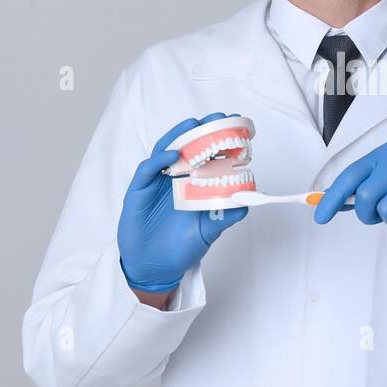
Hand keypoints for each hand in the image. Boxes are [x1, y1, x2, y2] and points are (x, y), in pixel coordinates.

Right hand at [117, 113, 248, 292]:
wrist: (155, 268)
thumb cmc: (181, 248)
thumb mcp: (208, 231)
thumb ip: (225, 217)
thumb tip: (247, 203)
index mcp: (194, 184)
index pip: (207, 156)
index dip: (219, 140)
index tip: (237, 127)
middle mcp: (175, 178)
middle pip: (187, 147)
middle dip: (202, 130)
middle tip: (218, 118)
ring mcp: (156, 182)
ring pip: (166, 151)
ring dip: (179, 136)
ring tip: (194, 125)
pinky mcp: (139, 191)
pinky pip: (147, 170)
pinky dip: (159, 160)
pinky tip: (173, 156)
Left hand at [312, 140, 386, 242]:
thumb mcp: (383, 185)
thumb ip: (356, 190)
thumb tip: (323, 201)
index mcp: (386, 152)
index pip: (351, 175)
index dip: (332, 198)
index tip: (320, 216)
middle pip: (366, 196)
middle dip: (368, 214)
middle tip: (380, 215)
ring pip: (385, 211)